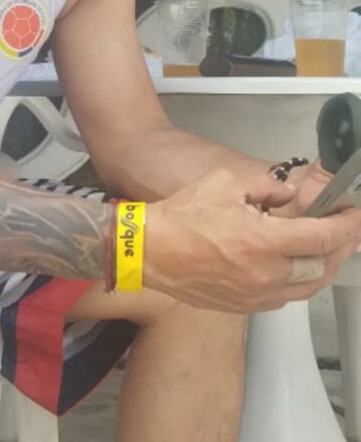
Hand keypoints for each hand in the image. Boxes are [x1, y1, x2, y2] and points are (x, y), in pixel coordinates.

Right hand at [143, 167, 360, 312]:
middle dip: (340, 246)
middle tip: (343, 230)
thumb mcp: (226, 183)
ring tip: (325, 249)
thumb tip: (285, 195)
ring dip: (322, 267)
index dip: (346, 225)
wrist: (149, 250)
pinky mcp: (244, 306)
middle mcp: (265, 274)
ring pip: (307, 288)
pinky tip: (294, 266)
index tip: (353, 215)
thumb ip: (265, 186)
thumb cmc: (182, 217)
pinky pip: (284, 297)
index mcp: (263, 241)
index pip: (323, 237)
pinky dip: (298, 281)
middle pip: (323, 266)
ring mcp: (256, 294)